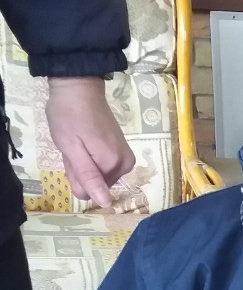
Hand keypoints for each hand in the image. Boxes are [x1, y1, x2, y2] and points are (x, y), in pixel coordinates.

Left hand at [46, 76, 134, 205]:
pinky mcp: (122, 151)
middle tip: (73, 147)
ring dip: (84, 163)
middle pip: (97, 184)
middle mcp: (125, 164)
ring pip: (99, 175)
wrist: (79, 86)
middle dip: (81, 170)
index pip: (92, 191)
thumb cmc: (70, 116)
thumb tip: (105, 203)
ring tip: (78, 142)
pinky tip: (85, 141)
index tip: (72, 155)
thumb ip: (88, 177)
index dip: (76, 176)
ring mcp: (125, 157)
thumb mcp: (72, 149)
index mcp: (114, 165)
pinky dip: (90, 157)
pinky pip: (103, 165)